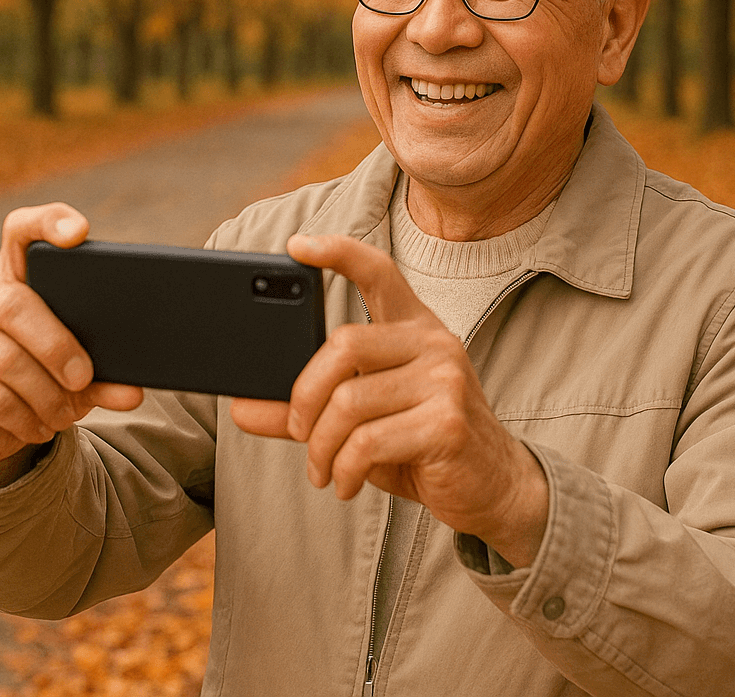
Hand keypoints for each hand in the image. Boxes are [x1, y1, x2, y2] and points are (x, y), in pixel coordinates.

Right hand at [0, 203, 142, 480]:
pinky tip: (39, 426)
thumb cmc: (48, 371)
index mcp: (17, 271)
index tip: (80, 231)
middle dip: (55, 345)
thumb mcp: (81, 369)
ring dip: (44, 394)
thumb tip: (132, 393)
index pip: (22, 229)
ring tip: (65, 413)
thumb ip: (108, 373)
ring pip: (3, 359)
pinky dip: (23, 417)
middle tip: (83, 377)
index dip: (48, 221)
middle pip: (14, 304)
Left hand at [230, 234, 547, 566]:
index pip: (378, 272)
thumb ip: (306, 409)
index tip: (296, 246)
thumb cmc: (422, 446)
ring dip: (321, 447)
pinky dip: (344, 470)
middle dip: (304, 396)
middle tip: (299, 432)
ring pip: (349, 402)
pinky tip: (345, 483)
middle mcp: (434, 343)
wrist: (493, 488)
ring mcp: (445, 381)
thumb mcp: (363, 421)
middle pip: (342, 346)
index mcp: (414, 328)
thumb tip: (242, 408)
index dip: (338, 253)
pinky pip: (367, 442)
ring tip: (323, 471)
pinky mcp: (447, 424)